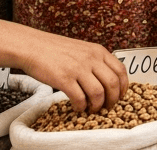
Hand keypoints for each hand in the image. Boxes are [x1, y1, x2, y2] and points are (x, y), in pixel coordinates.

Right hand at [0, 17, 128, 112]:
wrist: (32, 46)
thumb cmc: (55, 50)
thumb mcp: (82, 49)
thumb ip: (95, 61)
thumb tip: (107, 80)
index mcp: (98, 51)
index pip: (121, 70)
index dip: (123, 86)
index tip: (120, 96)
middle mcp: (91, 59)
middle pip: (113, 83)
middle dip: (113, 99)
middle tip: (108, 107)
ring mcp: (78, 68)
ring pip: (98, 93)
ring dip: (97, 105)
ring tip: (92, 109)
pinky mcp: (64, 78)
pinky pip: (79, 98)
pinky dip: (81, 106)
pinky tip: (78, 108)